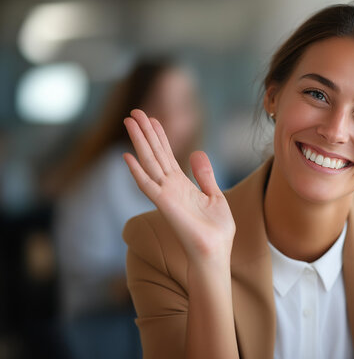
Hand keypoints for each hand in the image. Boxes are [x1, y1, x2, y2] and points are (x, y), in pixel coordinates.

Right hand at [123, 109, 234, 267]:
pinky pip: (147, 185)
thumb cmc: (216, 231)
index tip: (152, 117)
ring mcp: (165, 195)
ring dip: (139, 142)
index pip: (167, 155)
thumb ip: (205, 175)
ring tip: (129, 121)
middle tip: (134, 111)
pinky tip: (127, 156)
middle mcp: (170, 187)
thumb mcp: (215, 196)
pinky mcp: (165, 205)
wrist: (216, 252)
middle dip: (145, 132)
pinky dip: (137, 171)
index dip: (159, 136)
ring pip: (149, 162)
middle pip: (154, 154)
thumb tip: (197, 153)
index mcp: (182, 184)